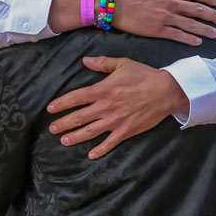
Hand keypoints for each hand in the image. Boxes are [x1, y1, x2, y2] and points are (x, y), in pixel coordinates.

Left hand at [47, 56, 188, 158]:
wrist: (165, 91)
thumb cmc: (144, 75)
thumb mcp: (122, 64)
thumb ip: (102, 63)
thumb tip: (85, 60)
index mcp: (103, 90)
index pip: (76, 97)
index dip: (61, 103)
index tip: (50, 108)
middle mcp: (105, 107)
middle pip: (79, 117)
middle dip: (63, 123)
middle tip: (52, 129)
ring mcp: (115, 121)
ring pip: (90, 132)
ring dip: (75, 137)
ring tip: (64, 141)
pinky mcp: (126, 131)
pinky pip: (110, 143)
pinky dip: (100, 150)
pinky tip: (91, 155)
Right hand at [114, 0, 215, 45]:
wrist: (112, 2)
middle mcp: (171, 3)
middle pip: (198, 10)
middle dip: (213, 16)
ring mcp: (165, 18)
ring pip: (191, 24)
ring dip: (206, 29)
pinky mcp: (158, 30)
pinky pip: (178, 35)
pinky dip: (189, 39)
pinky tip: (198, 42)